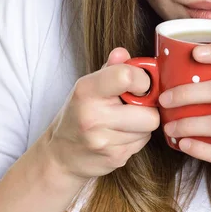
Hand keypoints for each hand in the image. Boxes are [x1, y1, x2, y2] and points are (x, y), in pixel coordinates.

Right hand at [45, 48, 159, 180]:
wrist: (60, 155)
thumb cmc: (78, 114)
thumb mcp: (88, 86)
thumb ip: (109, 68)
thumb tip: (123, 53)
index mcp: (86, 91)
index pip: (126, 76)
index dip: (142, 79)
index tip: (138, 83)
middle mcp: (93, 116)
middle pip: (149, 113)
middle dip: (147, 108)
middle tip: (133, 105)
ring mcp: (104, 141)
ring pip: (149, 128)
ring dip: (142, 124)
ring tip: (124, 121)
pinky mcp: (114, 158)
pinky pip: (143, 142)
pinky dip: (137, 137)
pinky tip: (120, 134)